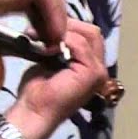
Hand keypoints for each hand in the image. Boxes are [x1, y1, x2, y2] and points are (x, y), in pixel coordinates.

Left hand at [5, 19, 107, 138]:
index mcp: (92, 65)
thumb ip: (60, 48)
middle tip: (43, 30)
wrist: (36, 112)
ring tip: (43, 38)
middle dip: (69, 26)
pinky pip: (81, 45)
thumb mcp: (50, 62)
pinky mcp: (93, 72)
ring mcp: (99, 70)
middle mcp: (101, 67)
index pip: (89, 35)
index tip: (45, 28)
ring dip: (64, 32)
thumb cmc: (39, 92)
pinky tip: (49, 48)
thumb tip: (56, 31)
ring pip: (89, 35)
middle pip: (93, 32)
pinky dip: (64, 41)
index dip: (70, 28)